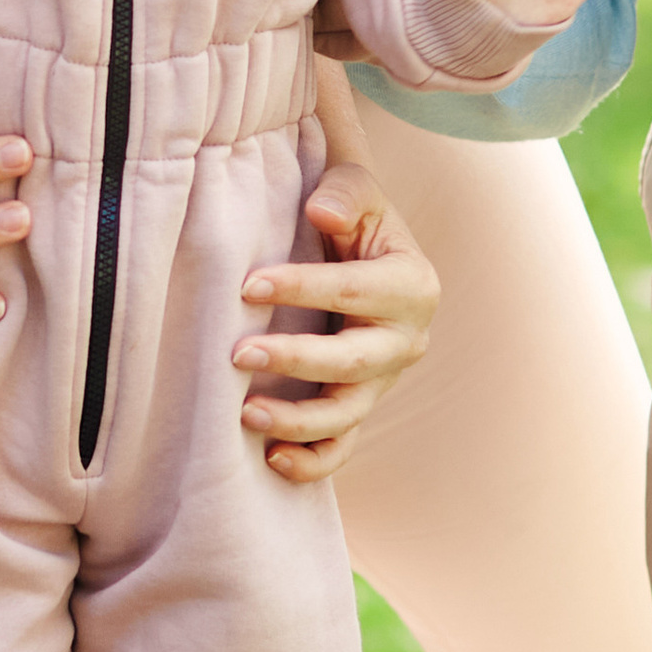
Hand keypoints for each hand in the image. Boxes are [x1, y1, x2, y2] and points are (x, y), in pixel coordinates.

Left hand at [233, 156, 438, 485]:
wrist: (357, 249)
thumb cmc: (351, 216)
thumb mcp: (355, 190)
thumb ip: (344, 193)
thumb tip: (322, 212)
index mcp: (412, 285)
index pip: (355, 290)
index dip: (303, 289)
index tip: (248, 286)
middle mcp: (406, 340)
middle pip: (353, 362)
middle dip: (296, 360)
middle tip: (239, 354)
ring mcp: (384, 380)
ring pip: (347, 413)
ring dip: (297, 420)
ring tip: (245, 412)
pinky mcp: (360, 405)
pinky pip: (341, 446)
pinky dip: (311, 461)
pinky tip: (272, 459)